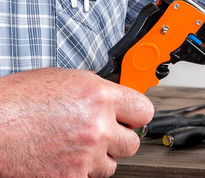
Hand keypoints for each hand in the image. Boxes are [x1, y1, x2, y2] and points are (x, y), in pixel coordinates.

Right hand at [0, 68, 153, 177]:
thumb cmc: (17, 100)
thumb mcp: (64, 79)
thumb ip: (95, 88)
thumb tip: (113, 94)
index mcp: (100, 96)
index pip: (144, 110)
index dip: (137, 115)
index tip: (130, 117)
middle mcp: (97, 126)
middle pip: (132, 142)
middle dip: (119, 139)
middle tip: (102, 134)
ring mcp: (85, 155)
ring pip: (112, 165)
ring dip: (99, 158)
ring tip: (76, 146)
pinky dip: (79, 172)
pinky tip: (62, 158)